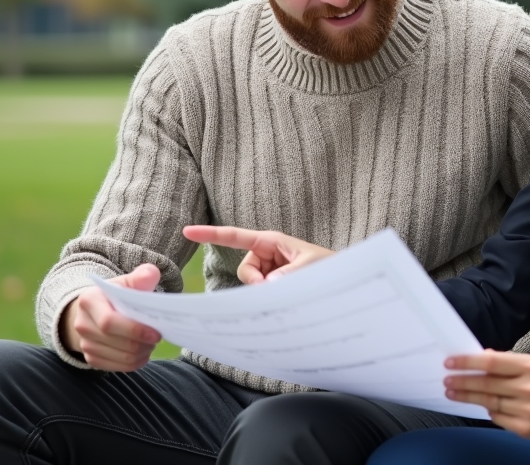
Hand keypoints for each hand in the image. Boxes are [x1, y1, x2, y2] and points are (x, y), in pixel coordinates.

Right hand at [60, 264, 162, 371]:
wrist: (95, 311)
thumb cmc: (116, 295)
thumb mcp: (126, 282)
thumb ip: (141, 276)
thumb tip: (151, 274)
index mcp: (89, 301)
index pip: (109, 322)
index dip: (134, 330)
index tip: (156, 333)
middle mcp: (82, 324)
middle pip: (117, 342)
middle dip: (142, 343)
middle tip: (158, 336)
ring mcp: (84, 344)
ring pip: (121, 357)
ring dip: (142, 353)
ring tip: (152, 342)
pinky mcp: (91, 358)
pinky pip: (119, 367)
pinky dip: (136, 362)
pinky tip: (143, 351)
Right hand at [182, 225, 334, 283]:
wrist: (341, 280)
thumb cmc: (329, 265)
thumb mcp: (312, 266)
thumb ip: (289, 275)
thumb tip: (266, 286)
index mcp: (271, 242)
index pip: (236, 237)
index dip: (211, 234)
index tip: (187, 231)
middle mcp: (267, 255)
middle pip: (246, 271)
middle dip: (257, 283)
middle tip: (280, 286)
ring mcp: (269, 271)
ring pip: (252, 286)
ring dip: (267, 292)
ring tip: (293, 287)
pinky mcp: (273, 285)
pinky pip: (260, 294)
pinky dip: (269, 298)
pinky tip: (287, 297)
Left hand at [444, 350, 529, 438]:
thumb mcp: (529, 363)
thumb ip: (504, 361)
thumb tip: (480, 357)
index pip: (492, 363)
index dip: (468, 363)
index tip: (451, 363)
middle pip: (487, 385)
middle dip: (463, 382)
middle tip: (448, 380)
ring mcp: (529, 410)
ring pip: (490, 403)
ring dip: (468, 398)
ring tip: (454, 393)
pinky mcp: (526, 428)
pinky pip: (498, 418)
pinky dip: (488, 411)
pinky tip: (482, 405)